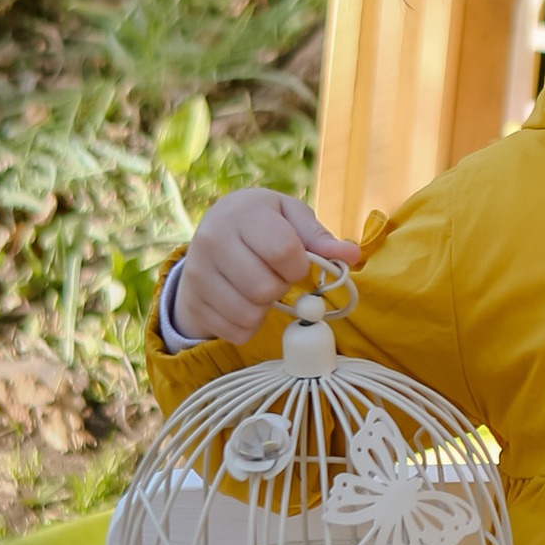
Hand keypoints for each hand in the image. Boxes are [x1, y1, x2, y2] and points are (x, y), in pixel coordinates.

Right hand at [167, 190, 360, 347]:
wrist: (210, 234)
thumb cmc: (260, 223)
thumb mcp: (289, 217)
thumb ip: (318, 237)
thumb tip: (351, 255)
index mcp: (242, 212)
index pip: (284, 251)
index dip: (299, 264)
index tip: (295, 261)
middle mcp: (212, 240)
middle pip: (264, 288)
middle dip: (281, 287)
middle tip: (275, 275)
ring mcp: (197, 274)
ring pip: (249, 313)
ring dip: (266, 309)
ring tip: (260, 288)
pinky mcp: (193, 302)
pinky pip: (235, 332)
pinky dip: (249, 326)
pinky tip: (245, 303)